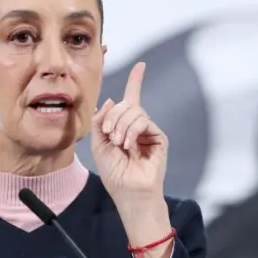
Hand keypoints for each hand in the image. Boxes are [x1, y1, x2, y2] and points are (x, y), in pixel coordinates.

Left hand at [91, 62, 167, 203]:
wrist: (129, 192)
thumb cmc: (114, 173)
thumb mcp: (99, 144)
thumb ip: (100, 121)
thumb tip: (112, 100)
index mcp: (123, 126)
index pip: (131, 99)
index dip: (135, 81)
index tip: (141, 65)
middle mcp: (138, 126)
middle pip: (126, 104)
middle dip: (113, 116)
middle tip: (109, 135)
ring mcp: (149, 131)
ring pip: (134, 111)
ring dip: (121, 125)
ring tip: (119, 144)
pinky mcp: (158, 137)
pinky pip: (143, 121)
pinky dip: (131, 131)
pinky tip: (129, 145)